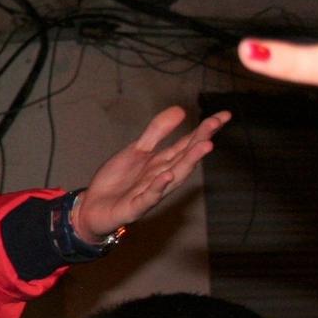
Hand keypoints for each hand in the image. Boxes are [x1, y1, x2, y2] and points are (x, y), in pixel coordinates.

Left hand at [74, 105, 228, 242]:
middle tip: (215, 125)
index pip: (188, 144)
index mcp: (162, 162)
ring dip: (189, 162)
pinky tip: (166, 176)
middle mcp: (162, 176)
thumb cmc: (118, 180)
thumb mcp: (136, 150)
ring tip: (205, 145)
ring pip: (174, 177)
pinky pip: (149, 197)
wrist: (93, 207)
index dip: (205, 130)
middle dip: (201, 141)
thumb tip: (181, 110)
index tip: (225, 115)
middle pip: (184, 158)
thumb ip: (156, 133)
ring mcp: (151, 192)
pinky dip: (158, 187)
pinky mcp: (135, 207)